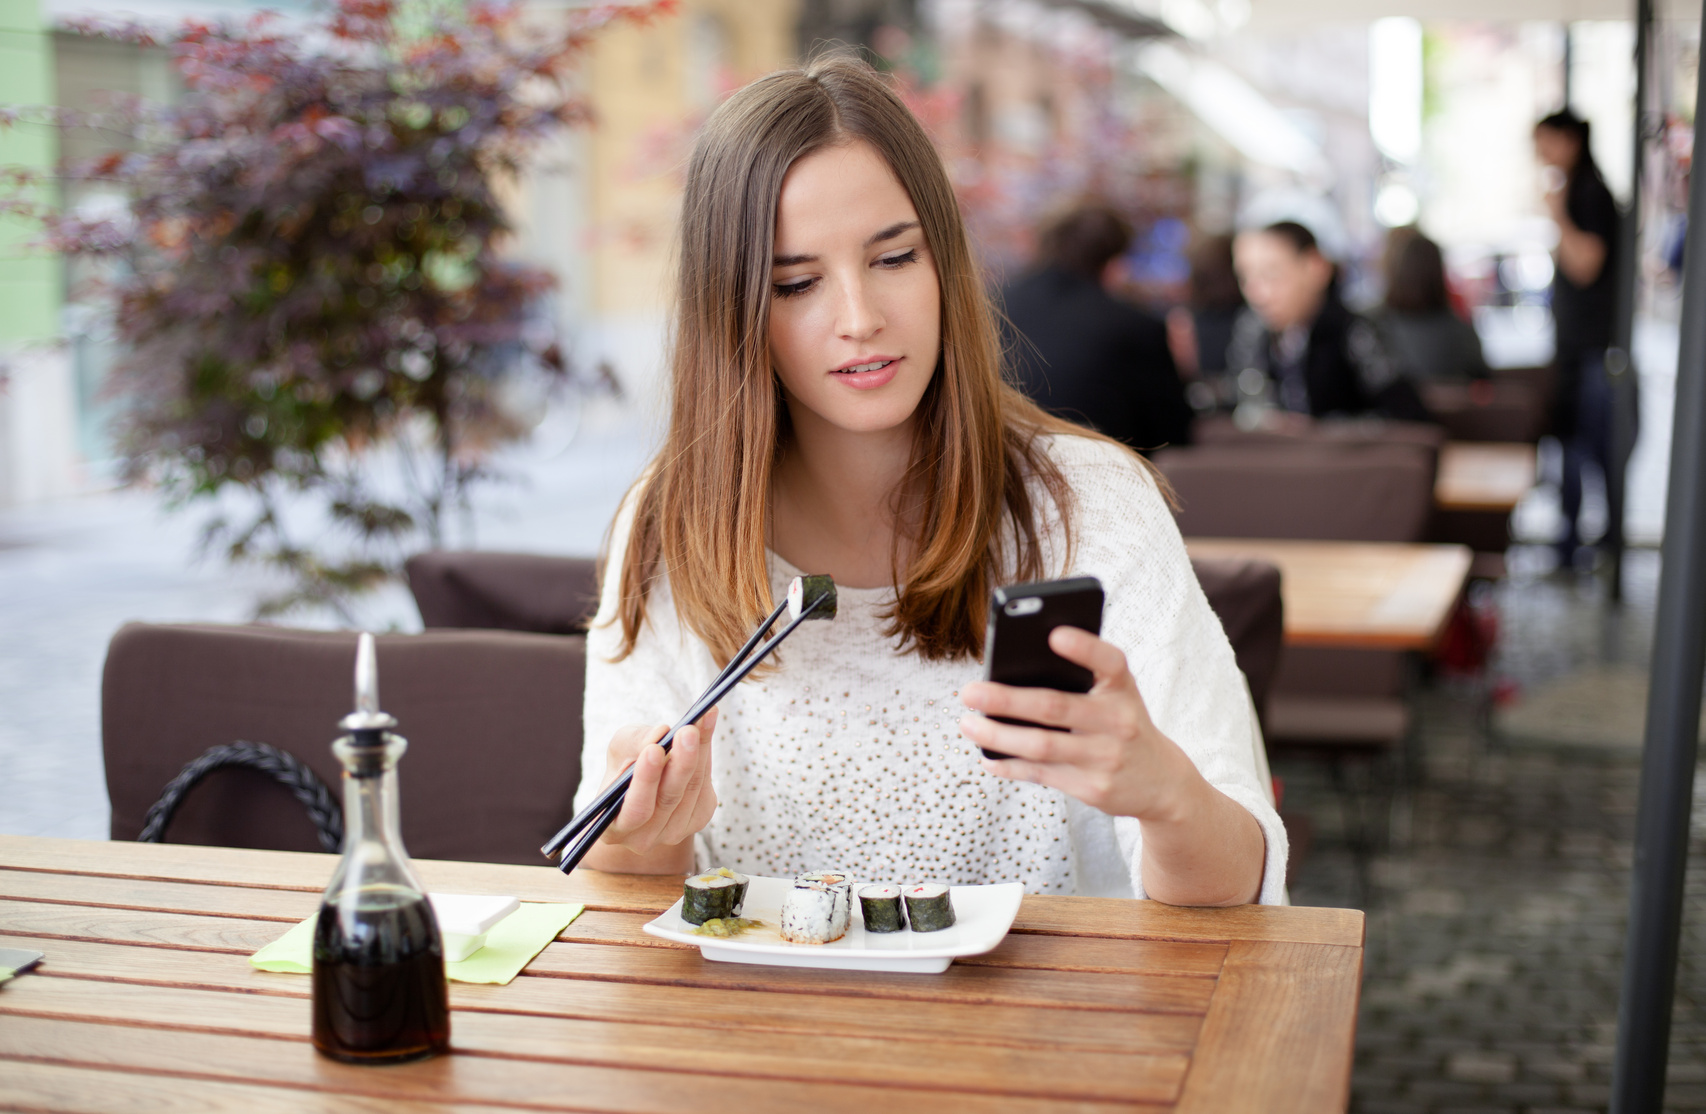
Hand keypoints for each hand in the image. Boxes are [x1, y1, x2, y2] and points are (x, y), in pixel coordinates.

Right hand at [597, 709, 718, 854]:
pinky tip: (705, 729)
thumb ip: (635, 741)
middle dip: (680, 763)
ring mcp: (673, 833)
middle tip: (688, 731)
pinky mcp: (698, 820)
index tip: (654, 749)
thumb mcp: (621, 748)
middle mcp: (643, 839)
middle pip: (668, 800)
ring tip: (703, 719)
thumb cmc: (626, 765)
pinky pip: (705, 787)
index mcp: (613, 828)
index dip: (645, 780)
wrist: (646, 781)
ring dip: (700, 752)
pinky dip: (706, 755)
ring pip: (691, 790)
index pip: (633, 809)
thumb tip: (661, 733)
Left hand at [959, 627, 1265, 905]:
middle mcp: (1118, 722)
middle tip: (968, 691)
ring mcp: (1106, 758)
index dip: (1084, 647)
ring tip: (967, 724)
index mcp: (1124, 689)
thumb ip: (1082, 683)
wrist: (1162, 782)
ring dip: (997, 736)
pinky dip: (1009, 765)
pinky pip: (1041, 774)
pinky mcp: (1092, 788)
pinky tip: (988, 757)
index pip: (1110, 662)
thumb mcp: (1118, 697)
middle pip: (1055, 707)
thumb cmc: (1124, 725)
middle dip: (1006, 699)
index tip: (1053, 634)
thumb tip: (1012, 674)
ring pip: (1040, 745)